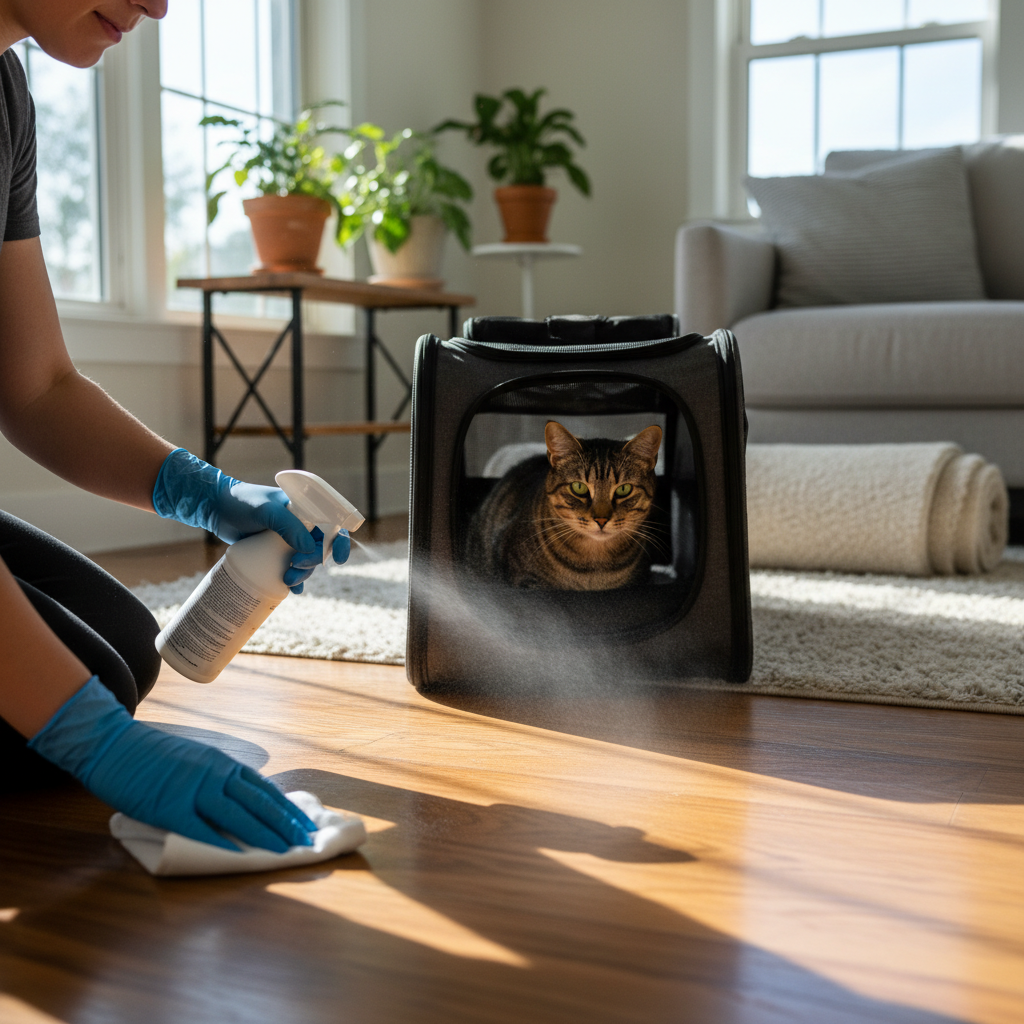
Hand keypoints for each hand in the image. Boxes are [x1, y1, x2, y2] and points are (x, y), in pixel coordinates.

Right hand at [29, 677, 316, 851]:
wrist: (115, 745)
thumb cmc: (154, 757)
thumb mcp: (197, 761)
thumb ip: (219, 780)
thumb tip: (244, 805)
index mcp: (223, 763)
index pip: (264, 789)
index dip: (287, 809)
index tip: (306, 825)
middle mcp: (215, 772)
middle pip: (258, 802)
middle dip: (285, 824)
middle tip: (306, 842)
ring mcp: (193, 788)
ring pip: (236, 814)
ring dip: (263, 834)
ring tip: (283, 851)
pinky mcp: (168, 805)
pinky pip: (198, 827)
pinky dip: (218, 841)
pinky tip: (236, 854)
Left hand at [152, 449, 348, 589]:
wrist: (215, 508)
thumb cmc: (242, 502)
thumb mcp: (265, 511)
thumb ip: (288, 525)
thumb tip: (309, 548)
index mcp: (306, 509)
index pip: (332, 524)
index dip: (340, 542)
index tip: (339, 559)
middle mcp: (301, 524)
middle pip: (321, 547)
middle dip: (314, 562)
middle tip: (296, 567)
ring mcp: (289, 538)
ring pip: (307, 561)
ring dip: (303, 573)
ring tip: (287, 580)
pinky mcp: (275, 551)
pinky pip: (292, 567)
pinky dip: (295, 580)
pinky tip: (291, 590)